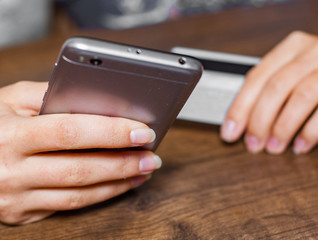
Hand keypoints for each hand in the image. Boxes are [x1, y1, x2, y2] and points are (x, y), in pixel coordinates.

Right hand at [0, 81, 161, 224]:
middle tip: (152, 156)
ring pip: (80, 194)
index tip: (142, 131)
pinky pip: (70, 207)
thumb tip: (97, 99)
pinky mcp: (22, 214)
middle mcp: (12, 171)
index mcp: (12, 135)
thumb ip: (52, 95)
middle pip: (80, 169)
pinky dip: (101, 196)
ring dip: (118, 183)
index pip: (71, 131)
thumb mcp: (11, 100)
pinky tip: (121, 185)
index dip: (111, 132)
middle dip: (123, 163)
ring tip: (144, 170)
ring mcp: (17, 198)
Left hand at [221, 31, 317, 153]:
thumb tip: (241, 121)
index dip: (240, 108)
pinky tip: (299, 145)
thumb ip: (270, 88)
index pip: (256, 77)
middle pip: (276, 87)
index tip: (230, 132)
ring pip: (302, 96)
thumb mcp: (292, 71)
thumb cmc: (317, 72)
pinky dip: (311, 131)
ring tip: (273, 147)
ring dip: (283, 127)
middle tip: (252, 144)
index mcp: (292, 47)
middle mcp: (313, 51)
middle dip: (259, 121)